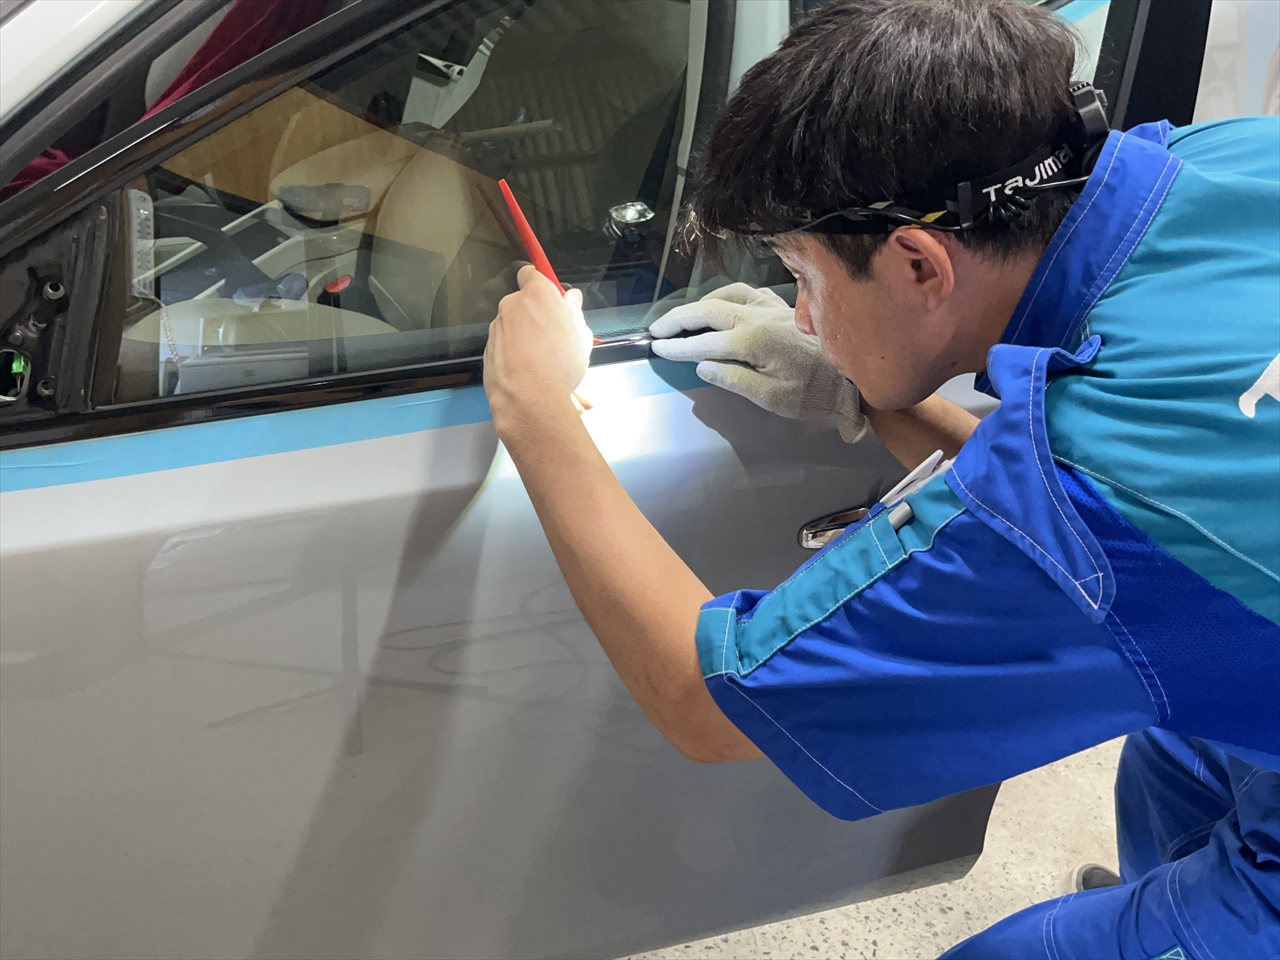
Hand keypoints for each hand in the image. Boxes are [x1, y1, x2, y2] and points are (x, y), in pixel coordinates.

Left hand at [485, 264, 593, 424]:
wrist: (531, 399)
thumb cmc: (559, 364)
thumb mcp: (581, 336)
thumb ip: (574, 312)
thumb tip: (570, 299)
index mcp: (537, 294)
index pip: (532, 273)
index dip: (542, 283)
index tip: (552, 297)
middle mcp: (512, 306)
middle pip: (523, 303)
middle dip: (536, 315)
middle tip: (556, 336)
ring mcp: (497, 329)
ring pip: (513, 327)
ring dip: (526, 338)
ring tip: (544, 362)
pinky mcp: (488, 351)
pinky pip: (504, 347)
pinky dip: (514, 355)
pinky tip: (529, 373)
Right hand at [649, 283, 867, 441]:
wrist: (849, 381)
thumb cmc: (811, 394)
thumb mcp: (769, 398)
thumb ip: (732, 379)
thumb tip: (701, 366)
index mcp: (752, 341)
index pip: (702, 342)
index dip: (676, 347)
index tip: (656, 349)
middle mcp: (758, 317)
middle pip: (707, 310)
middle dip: (677, 319)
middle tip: (657, 330)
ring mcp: (771, 308)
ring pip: (726, 295)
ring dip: (699, 304)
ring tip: (683, 318)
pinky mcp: (782, 307)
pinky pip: (746, 292)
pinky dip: (726, 296)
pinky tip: (721, 304)